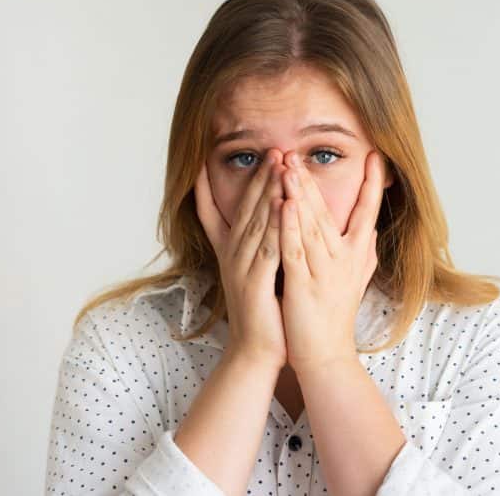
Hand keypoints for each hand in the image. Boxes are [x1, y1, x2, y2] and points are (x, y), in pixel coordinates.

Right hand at [194, 149, 288, 369]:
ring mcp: (242, 268)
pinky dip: (276, 224)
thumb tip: (268, 220)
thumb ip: (259, 246)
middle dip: (259, 176)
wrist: (256, 351)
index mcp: (231, 252)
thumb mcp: (255, 273)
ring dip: (268, 191)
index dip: (217, 185)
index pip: (220, 210)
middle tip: (272, 148)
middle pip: (245, 208)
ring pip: (257, 221)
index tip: (215, 157)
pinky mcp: (256, 283)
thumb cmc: (262, 312)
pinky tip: (285, 204)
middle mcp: (233, 255)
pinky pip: (268, 247)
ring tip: (279, 164)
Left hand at [278, 150, 383, 373]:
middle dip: (312, 179)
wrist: (326, 355)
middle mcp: (346, 259)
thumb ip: (365, 253)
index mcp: (358, 255)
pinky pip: (296, 250)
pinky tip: (284, 204)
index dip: (372, 184)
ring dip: (299, 194)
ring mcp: (326, 271)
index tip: (376, 155)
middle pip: (329, 212)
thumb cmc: (337, 316)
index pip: (368, 212)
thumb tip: (373, 230)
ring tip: (287, 165)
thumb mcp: (358, 281)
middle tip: (299, 151)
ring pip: (311, 225)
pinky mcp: (305, 284)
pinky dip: (290, 225)